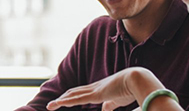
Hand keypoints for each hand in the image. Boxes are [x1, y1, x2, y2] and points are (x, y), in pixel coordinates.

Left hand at [46, 67, 162, 110]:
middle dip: (63, 98)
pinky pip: (77, 99)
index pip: (82, 92)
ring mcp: (94, 90)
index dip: (71, 96)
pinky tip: (57, 104)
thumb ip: (110, 104)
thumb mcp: (118, 99)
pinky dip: (65, 101)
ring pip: (72, 95)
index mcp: (100, 88)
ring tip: (50, 106)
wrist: (138, 79)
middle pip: (74, 92)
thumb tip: (105, 109)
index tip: (63, 100)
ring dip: (60, 100)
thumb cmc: (132, 88)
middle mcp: (94, 87)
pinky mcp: (95, 94)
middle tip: (52, 104)